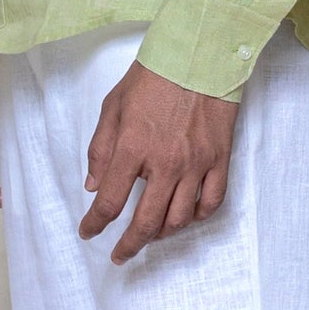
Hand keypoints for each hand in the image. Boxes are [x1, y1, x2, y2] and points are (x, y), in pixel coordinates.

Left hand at [79, 61, 237, 262]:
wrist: (200, 55)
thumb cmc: (153, 76)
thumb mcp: (113, 106)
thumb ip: (100, 148)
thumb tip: (92, 185)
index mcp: (132, 148)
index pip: (109, 201)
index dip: (95, 224)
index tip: (88, 232)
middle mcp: (165, 163)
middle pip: (145, 222)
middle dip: (129, 245)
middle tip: (119, 255)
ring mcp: (196, 164)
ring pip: (179, 218)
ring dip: (161, 234)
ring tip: (150, 235)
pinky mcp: (220, 160)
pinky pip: (211, 202)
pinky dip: (197, 217)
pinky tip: (185, 217)